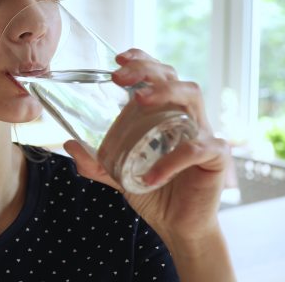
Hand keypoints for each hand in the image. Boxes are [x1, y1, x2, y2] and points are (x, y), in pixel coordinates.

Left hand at [63, 48, 230, 242]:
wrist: (178, 225)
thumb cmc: (153, 192)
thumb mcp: (117, 174)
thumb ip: (95, 162)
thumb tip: (69, 144)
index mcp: (165, 114)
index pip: (159, 75)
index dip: (142, 60)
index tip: (118, 59)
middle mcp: (186, 117)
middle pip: (174, 76)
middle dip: (147, 70)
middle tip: (119, 77)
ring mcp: (204, 133)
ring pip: (193, 95)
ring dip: (165, 92)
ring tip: (139, 101)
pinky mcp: (215, 157)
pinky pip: (196, 148)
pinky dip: (171, 160)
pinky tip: (149, 176)